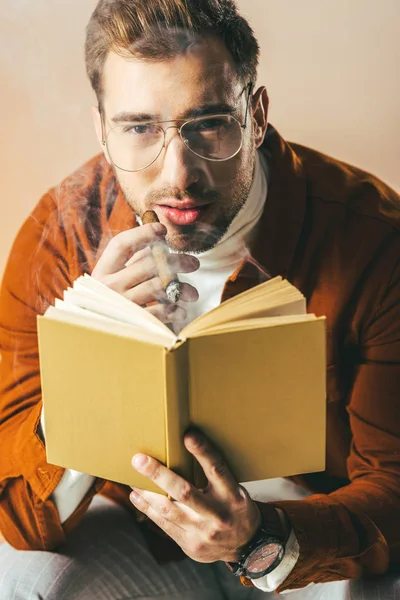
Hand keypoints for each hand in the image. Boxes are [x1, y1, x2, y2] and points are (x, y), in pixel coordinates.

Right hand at [92, 223, 198, 323]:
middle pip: (147, 264)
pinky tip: (181, 310)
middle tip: (194, 263)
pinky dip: (175, 309)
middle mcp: (108, 287)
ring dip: (181, 287)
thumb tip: (160, 238)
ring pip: (157, 286)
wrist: (102, 340)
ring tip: (193, 294)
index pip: (121, 244)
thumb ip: (134, 262)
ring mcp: (121, 305)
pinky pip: (160, 311)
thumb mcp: (117, 281)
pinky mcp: (133, 323)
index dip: (143, 233)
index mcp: (103, 271)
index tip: (162, 230)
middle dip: (176, 261)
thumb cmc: (116, 304)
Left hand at [129, 429, 261, 562]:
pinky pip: (164, 525)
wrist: (246, 546)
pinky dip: (147, 508)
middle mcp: (218, 515)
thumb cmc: (236, 508)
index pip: (217, 470)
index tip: (188, 435)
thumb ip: (214, 475)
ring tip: (132, 477)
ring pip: (168, 510)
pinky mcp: (190, 545)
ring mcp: (203, 533)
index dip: (203, 452)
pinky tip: (137, 496)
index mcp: (233, 496)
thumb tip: (184, 447)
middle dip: (159, 474)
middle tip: (139, 460)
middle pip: (185, 493)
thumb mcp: (235, 489)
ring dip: (146, 492)